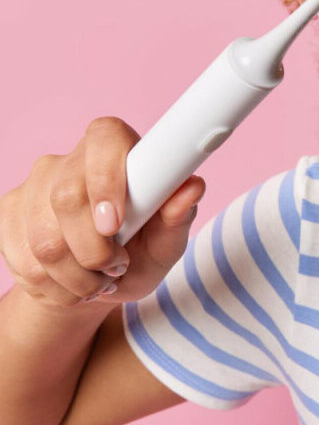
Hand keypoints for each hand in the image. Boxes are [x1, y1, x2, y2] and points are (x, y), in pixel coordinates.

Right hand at [0, 117, 203, 308]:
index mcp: (119, 148)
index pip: (105, 138)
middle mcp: (72, 158)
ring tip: (99, 283)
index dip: (106, 180)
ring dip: (75, 275)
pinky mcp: (10, 212)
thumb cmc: (142, 252)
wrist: (96, 283)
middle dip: (93, 248)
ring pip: (43, 236)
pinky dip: (51, 285)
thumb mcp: (167, 240)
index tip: (115, 224)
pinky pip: (21, 257)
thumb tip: (193, 186)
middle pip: (67, 196)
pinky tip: (72, 285)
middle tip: (116, 266)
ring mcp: (35, 184)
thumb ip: (178, 215)